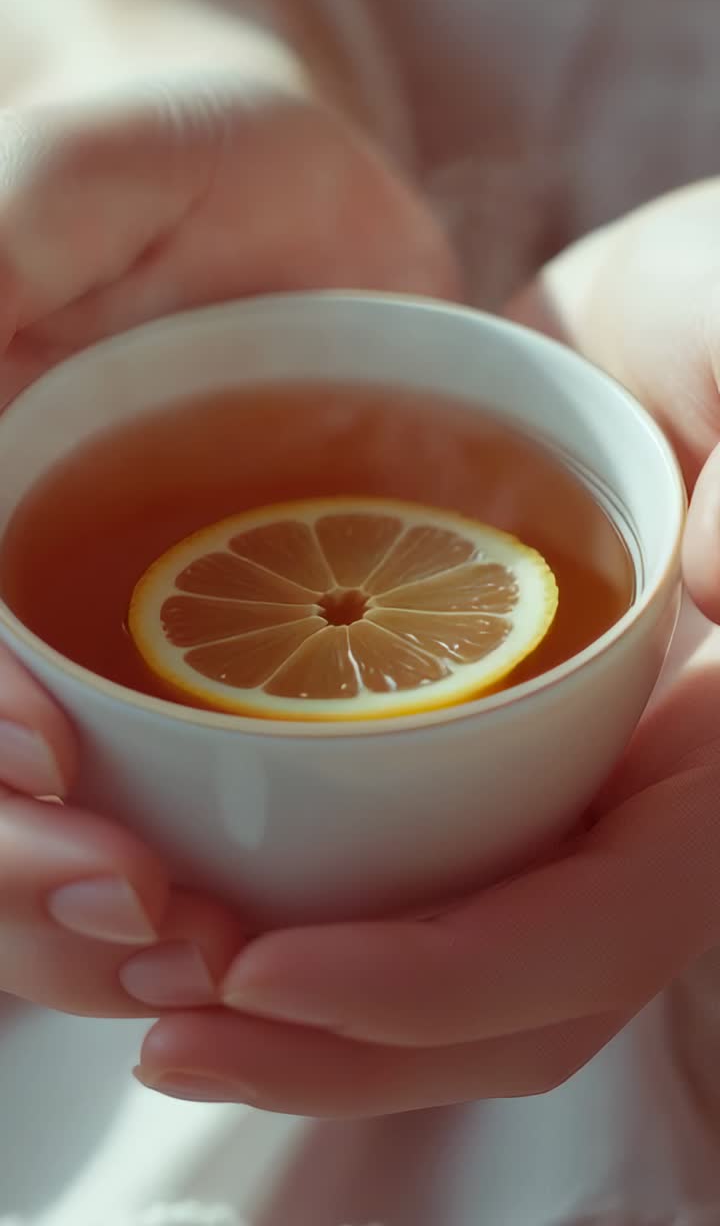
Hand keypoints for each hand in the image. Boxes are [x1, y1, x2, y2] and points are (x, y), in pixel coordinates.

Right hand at [0, 73, 453, 1017]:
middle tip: (135, 903)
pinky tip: (244, 930)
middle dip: (14, 874)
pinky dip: (185, 901)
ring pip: (29, 842)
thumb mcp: (82, 173)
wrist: (298, 227)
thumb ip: (12, 244)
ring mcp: (82, 661)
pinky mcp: (194, 691)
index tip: (45, 757)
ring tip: (193, 951)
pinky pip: (154, 828)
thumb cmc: (183, 170)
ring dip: (82, 931)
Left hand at [136, 181, 719, 1115]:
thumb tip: (710, 591)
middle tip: (172, 1024)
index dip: (440, 981)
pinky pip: (419, 889)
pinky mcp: (502, 759)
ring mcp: (578, 789)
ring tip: (165, 997)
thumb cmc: (713, 309)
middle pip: (516, 1000)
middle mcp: (660, 799)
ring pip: (458, 971)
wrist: (650, 324)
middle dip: (341, 1043)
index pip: (600, 926)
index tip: (265, 967)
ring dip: (311, 1022)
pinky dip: (317, 929)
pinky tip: (206, 902)